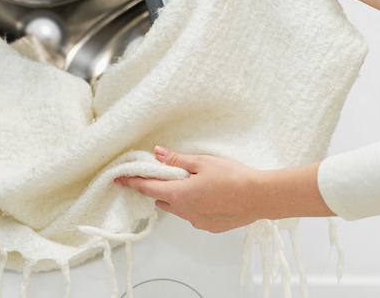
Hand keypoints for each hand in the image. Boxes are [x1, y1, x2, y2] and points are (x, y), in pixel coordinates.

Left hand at [114, 146, 263, 232]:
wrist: (260, 197)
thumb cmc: (234, 178)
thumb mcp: (202, 162)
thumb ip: (176, 160)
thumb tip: (157, 154)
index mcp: (178, 194)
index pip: (147, 188)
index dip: (132, 182)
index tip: (119, 179)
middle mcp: (184, 212)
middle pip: (162, 199)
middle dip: (160, 187)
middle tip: (168, 173)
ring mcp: (197, 221)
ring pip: (178, 208)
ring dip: (177, 196)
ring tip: (192, 182)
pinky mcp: (209, 226)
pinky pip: (193, 215)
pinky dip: (194, 204)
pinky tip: (208, 195)